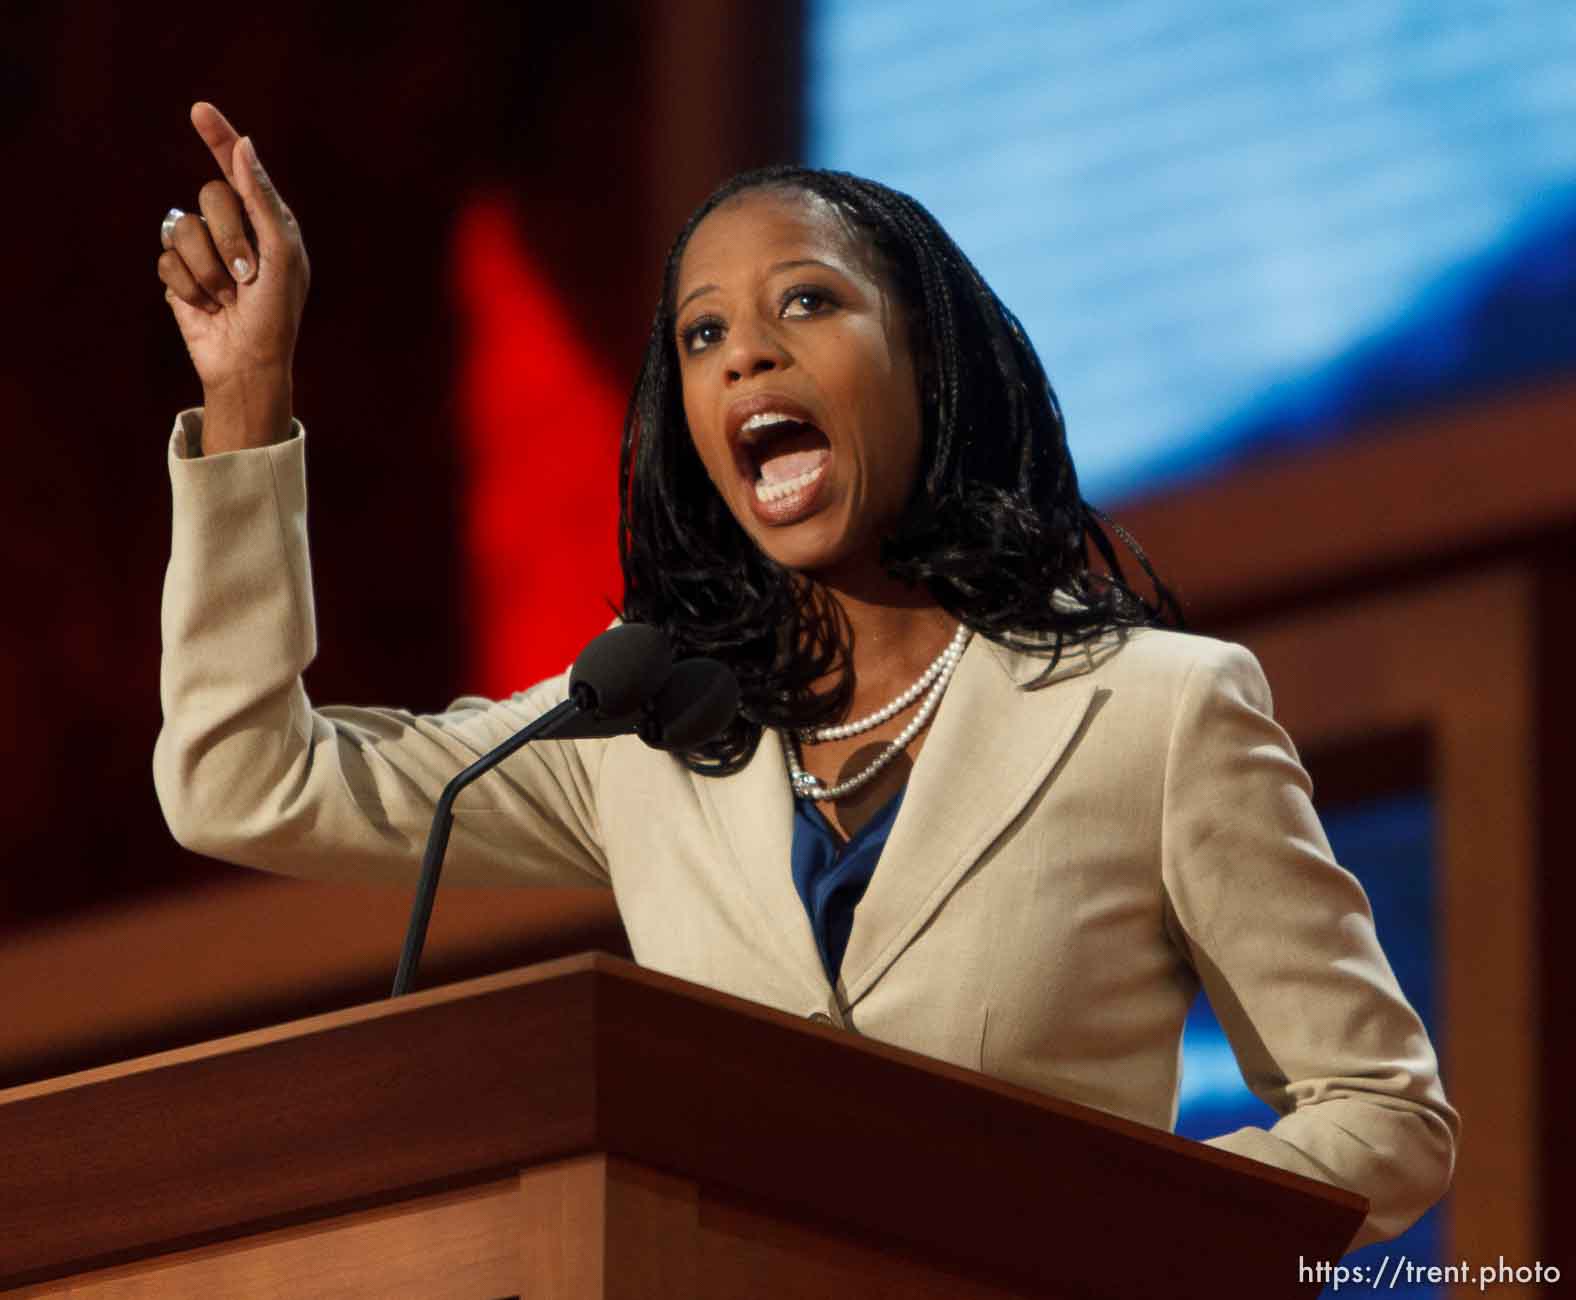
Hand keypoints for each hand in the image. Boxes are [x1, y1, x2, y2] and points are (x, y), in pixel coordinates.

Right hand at [158, 103, 309, 448]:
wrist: (249, 364)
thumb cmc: (276, 313)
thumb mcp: (281, 254)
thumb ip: (261, 200)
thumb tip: (243, 146)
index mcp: (267, 221)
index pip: (238, 169)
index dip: (219, 138)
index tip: (200, 110)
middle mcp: (233, 229)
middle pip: (210, 197)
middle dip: (228, 238)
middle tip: (247, 276)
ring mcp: (204, 251)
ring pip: (182, 229)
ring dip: (208, 271)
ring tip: (229, 298)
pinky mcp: (179, 275)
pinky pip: (166, 260)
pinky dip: (189, 288)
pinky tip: (208, 307)